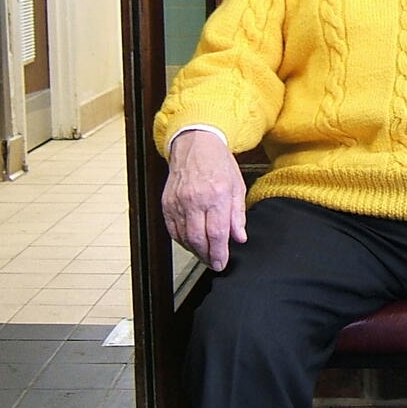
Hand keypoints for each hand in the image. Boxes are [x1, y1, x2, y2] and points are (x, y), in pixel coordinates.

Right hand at [162, 130, 247, 270]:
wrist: (195, 143)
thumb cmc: (218, 163)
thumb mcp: (237, 187)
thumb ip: (237, 215)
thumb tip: (239, 237)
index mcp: (217, 195)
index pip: (217, 234)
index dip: (219, 253)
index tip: (222, 263)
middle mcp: (195, 199)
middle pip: (199, 239)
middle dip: (207, 256)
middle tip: (214, 263)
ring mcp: (178, 201)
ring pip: (184, 237)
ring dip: (195, 251)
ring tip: (205, 255)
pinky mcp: (167, 202)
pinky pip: (173, 229)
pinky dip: (182, 240)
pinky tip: (191, 243)